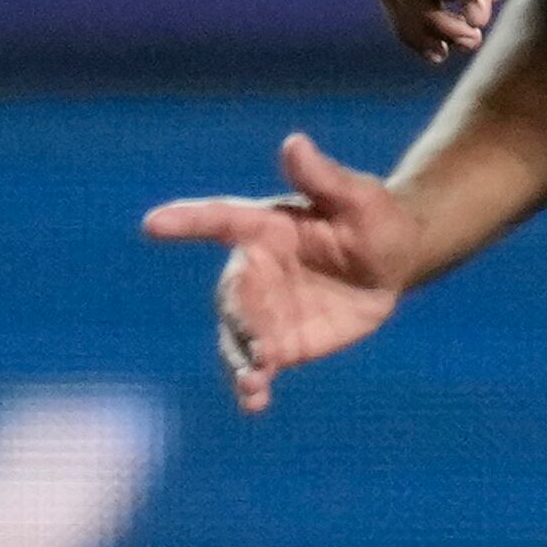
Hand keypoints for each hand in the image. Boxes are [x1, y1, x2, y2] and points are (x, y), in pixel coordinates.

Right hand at [142, 132, 422, 411]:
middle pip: (232, 296)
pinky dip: (252, 385)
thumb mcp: (356, 196)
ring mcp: (264, 310)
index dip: (186, 221)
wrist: (393, 260)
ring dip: (239, 361)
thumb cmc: (373, 217)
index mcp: (263, 225)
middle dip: (238, 320)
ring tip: (253, 384)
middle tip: (257, 345)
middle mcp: (254, 270)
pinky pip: (259, 366)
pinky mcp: (281, 343)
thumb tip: (295, 144)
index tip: (153, 224)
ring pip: (237, 337)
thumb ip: (323, 177)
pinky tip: (254, 402)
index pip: (217, 219)